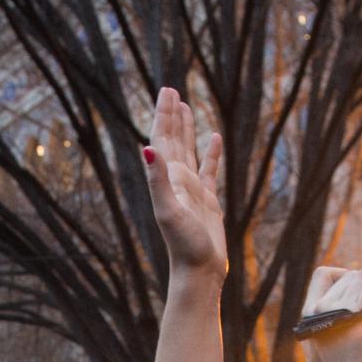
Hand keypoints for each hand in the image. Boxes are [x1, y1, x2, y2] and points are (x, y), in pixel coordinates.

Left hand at [144, 87, 225, 277]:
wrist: (199, 271)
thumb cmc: (183, 244)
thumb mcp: (168, 210)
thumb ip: (157, 179)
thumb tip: (147, 148)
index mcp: (167, 178)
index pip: (162, 139)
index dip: (163, 115)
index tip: (166, 90)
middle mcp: (177, 181)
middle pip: (172, 140)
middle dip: (171, 115)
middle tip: (170, 89)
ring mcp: (192, 190)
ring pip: (188, 151)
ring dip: (186, 129)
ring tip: (186, 106)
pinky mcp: (207, 201)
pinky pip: (210, 169)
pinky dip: (211, 152)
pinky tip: (215, 137)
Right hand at [301, 266, 361, 361]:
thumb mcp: (314, 352)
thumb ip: (314, 339)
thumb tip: (311, 342)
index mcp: (309, 314)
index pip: (321, 275)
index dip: (340, 274)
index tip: (352, 287)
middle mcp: (321, 308)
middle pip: (347, 276)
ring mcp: (341, 311)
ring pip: (361, 277)